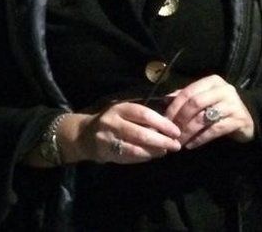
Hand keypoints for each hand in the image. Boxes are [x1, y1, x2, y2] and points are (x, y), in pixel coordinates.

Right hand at [66, 103, 181, 163]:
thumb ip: (146, 111)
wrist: (85, 135)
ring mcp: (109, 139)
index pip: (144, 114)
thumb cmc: (113, 120)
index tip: (176, 131)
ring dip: (154, 151)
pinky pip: (130, 157)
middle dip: (162, 141)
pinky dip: (145, 157)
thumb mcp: (125, 111)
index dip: (162, 123)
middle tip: (176, 145)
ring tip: (165, 151)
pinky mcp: (107, 152)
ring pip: (136, 148)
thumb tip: (173, 104)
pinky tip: (152, 155)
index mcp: (119, 108)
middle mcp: (112, 122)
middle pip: (141, 133)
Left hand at [164, 75, 254, 148]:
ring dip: (188, 131)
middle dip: (179, 119)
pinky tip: (191, 145)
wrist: (249, 119)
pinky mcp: (240, 120)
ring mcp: (233, 104)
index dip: (173, 107)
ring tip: (178, 141)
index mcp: (212, 82)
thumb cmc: (220, 108)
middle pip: (194, 104)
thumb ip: (185, 97)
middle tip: (171, 132)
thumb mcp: (203, 99)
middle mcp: (224, 90)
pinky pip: (215, 130)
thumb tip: (164, 100)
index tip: (163, 120)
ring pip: (203, 118)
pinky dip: (200, 138)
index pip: (187, 92)